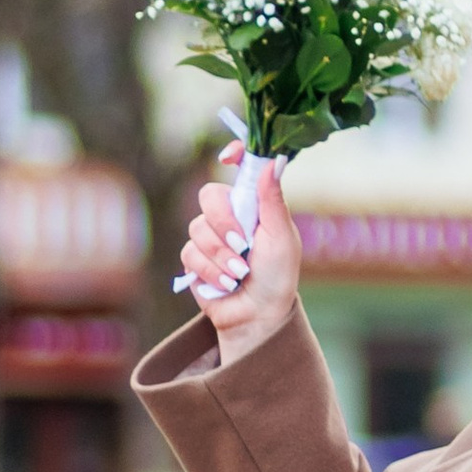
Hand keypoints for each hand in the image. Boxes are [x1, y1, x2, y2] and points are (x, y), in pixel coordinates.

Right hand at [179, 148, 300, 357]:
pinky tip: (227, 283)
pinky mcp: (194, 259)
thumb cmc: (278, 277)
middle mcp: (229, 216)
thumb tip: (274, 160)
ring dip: (221, 255)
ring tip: (240, 273)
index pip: (240, 169)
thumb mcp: (282, 237)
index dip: (234, 155)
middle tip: (244, 245)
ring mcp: (210, 236)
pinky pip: (190, 253)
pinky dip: (211, 271)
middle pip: (209, 196)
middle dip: (224, 223)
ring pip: (198, 228)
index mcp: (253, 205)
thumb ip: (273, 200)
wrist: (258, 315)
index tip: (228, 158)